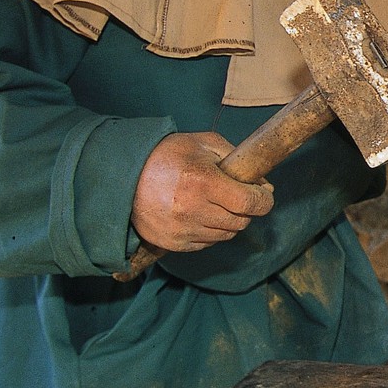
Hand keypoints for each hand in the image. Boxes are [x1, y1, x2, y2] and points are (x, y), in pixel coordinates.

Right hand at [130, 132, 274, 252]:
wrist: (124, 176)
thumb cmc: (167, 155)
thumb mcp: (204, 143)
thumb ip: (237, 160)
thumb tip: (264, 184)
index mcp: (203, 182)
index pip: (250, 203)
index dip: (264, 200)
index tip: (264, 194)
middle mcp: (192, 210)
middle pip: (241, 222)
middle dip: (247, 209)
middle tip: (238, 196)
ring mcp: (182, 230)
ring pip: (226, 235)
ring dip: (229, 221)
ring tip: (216, 203)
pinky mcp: (173, 243)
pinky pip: (207, 243)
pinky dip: (211, 231)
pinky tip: (200, 213)